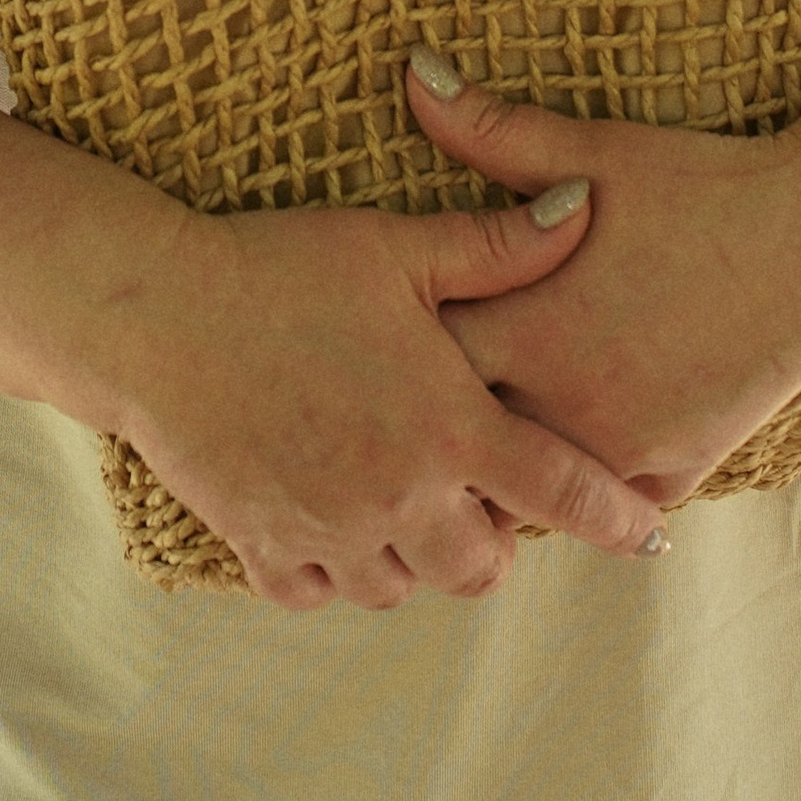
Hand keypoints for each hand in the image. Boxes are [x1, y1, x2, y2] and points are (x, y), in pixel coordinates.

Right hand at [113, 182, 674, 612]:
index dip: (615, 518)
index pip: (561, 491)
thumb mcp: (395, 246)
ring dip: (419, 558)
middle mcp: (399, 493)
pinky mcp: (264, 543)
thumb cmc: (280, 267)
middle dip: (498, 541)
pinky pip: (321, 593)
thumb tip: (586, 207)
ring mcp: (331, 528)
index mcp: (448, 423)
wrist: (154, 315)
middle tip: (485, 500)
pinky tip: (338, 526)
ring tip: (410, 508)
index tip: (645, 534)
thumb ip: (499, 244)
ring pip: (404, 588)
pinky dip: (339, 572)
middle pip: (482, 566)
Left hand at [406, 54, 800, 505]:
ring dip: (500, 456)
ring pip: (526, 483)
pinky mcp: (675, 474)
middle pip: (462, 435)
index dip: (395, 345)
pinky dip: (574, 484)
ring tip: (468, 434)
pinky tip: (554, 458)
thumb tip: (411, 72)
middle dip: (436, 413)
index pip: (418, 360)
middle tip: (407, 395)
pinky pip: (599, 502)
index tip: (383, 327)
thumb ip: (492, 129)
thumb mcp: (594, 152)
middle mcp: (569, 407)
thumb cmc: (706, 187)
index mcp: (533, 329)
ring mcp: (625, 452)